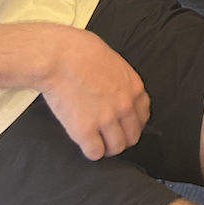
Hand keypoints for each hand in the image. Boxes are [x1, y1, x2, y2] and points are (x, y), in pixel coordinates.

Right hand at [39, 27, 149, 159]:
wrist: (60, 57)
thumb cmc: (83, 52)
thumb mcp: (114, 63)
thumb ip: (121, 82)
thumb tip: (117, 93)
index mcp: (134, 87)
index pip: (143, 116)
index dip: (133, 124)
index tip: (123, 126)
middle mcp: (125, 106)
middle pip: (132, 136)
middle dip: (122, 138)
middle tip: (109, 137)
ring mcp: (106, 120)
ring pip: (116, 148)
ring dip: (107, 147)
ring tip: (97, 142)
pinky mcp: (85, 130)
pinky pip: (95, 153)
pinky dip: (91, 151)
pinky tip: (85, 143)